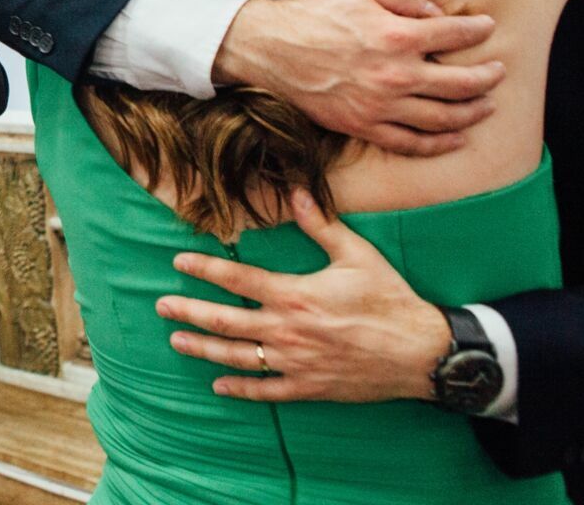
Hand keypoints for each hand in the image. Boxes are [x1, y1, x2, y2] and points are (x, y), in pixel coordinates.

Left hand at [156, 189, 448, 403]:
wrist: (422, 352)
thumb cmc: (389, 300)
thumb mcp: (356, 255)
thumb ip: (320, 225)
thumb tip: (296, 191)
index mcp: (295, 294)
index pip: (237, 280)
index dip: (204, 270)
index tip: (178, 263)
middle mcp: (287, 330)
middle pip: (225, 321)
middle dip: (189, 312)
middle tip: (161, 306)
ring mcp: (295, 362)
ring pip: (237, 357)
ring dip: (203, 349)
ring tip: (177, 342)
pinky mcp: (309, 387)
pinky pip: (266, 391)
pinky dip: (240, 389)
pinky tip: (218, 386)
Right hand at [213, 0, 503, 155]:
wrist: (267, 47)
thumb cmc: (312, 13)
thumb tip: (437, 13)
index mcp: (397, 36)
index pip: (455, 35)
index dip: (479, 30)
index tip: (488, 27)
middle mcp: (395, 75)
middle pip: (461, 83)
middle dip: (488, 77)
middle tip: (498, 72)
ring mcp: (380, 106)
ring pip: (444, 118)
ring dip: (473, 112)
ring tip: (488, 104)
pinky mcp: (362, 126)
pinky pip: (411, 143)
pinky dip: (440, 144)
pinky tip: (456, 137)